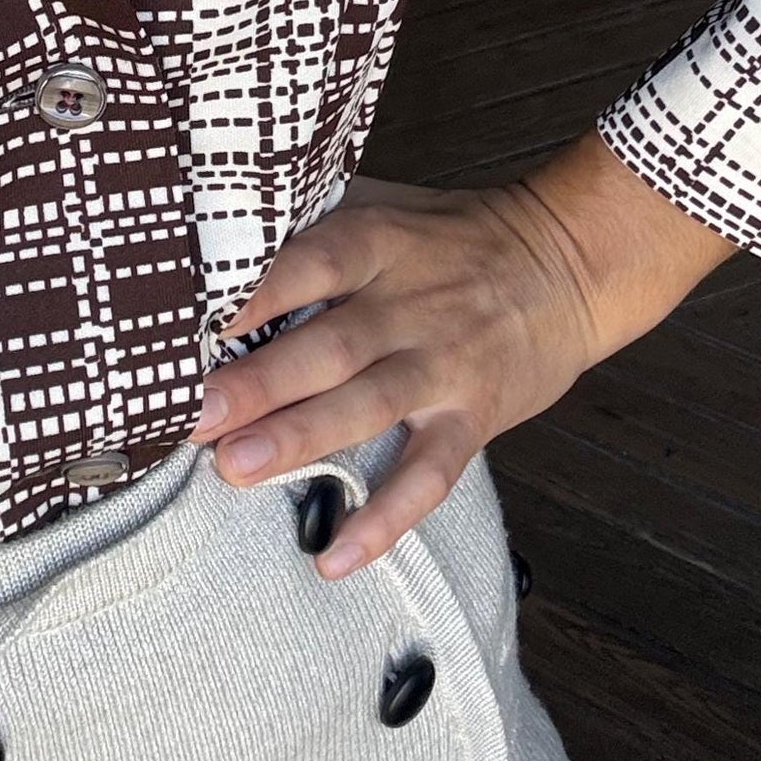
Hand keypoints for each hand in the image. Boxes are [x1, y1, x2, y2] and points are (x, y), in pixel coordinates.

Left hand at [188, 131, 734, 578]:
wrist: (569, 263)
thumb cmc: (451, 236)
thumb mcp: (383, 204)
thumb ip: (311, 221)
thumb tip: (211, 236)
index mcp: (377, 243)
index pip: (308, 262)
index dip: (254, 291)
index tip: (190, 320)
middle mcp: (408, 304)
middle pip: (329, 344)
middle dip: (258, 381)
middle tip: (193, 414)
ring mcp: (443, 365)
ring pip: (369, 405)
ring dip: (302, 437)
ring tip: (236, 467)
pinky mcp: (473, 417)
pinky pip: (428, 474)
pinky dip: (385, 519)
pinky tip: (335, 556)